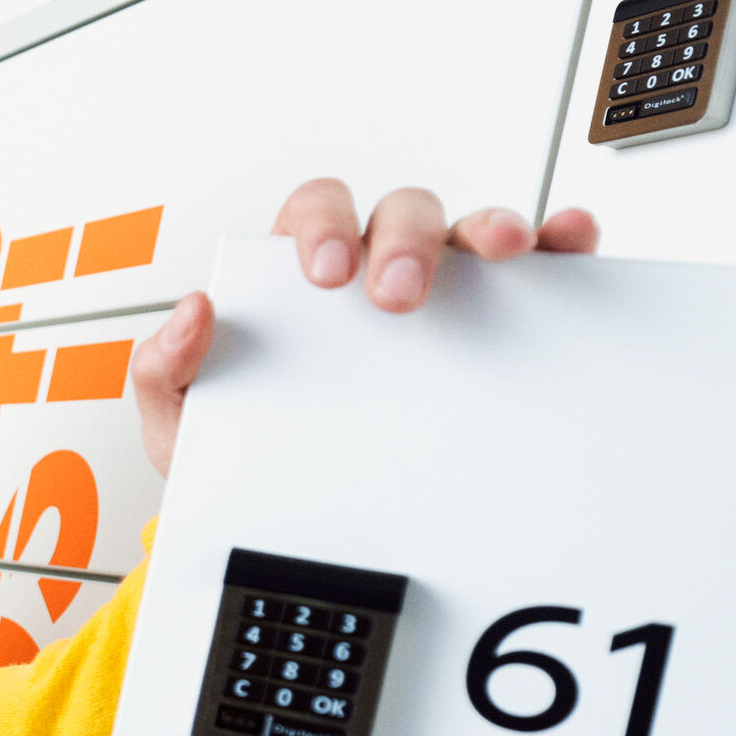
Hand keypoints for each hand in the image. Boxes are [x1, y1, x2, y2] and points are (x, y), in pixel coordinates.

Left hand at [131, 179, 599, 476]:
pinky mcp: (493, 322)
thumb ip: (166, 367)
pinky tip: (569, 244)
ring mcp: (438, 289)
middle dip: (404, 241)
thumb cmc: (241, 450)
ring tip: (504, 254)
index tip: (326, 273)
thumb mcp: (185, 420)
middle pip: (398, 214)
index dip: (322, 227)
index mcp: (300, 279)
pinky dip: (557, 247)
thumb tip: (194, 311)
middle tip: (397, 294)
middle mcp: (374, 269)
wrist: (279, 520)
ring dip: (489, 230)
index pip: (314, 215)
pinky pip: (535, 274)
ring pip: (468, 233)